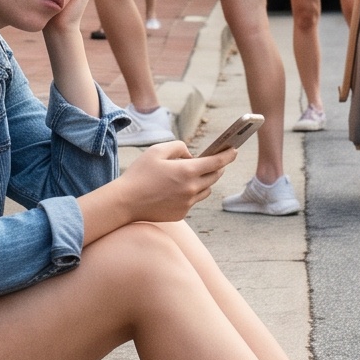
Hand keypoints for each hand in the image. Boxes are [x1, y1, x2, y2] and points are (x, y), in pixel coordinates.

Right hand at [109, 141, 237, 224]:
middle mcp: (191, 189)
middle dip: (217, 167)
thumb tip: (190, 155)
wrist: (126, 202)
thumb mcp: (157, 151)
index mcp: (187, 171)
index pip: (216, 163)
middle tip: (213, 161)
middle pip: (214, 177)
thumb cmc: (139, 174)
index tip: (234, 150)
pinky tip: (176, 189)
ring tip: (192, 175)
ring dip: (204, 181)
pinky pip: (193, 201)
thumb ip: (178, 147)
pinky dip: (190, 193)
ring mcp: (187, 203)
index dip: (227, 155)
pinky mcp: (181, 213)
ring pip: (206, 190)